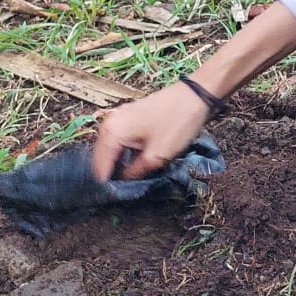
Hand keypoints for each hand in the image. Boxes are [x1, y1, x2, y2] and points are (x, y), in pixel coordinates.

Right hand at [91, 82, 211, 181]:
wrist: (196, 94)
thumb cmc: (177, 123)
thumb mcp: (156, 156)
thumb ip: (134, 174)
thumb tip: (121, 184)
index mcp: (111, 132)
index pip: (99, 169)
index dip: (108, 187)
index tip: (117, 200)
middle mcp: (108, 123)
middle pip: (101, 159)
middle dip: (111, 176)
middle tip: (125, 192)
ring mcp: (117, 118)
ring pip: (110, 150)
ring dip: (118, 165)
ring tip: (130, 181)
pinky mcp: (128, 117)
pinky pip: (119, 141)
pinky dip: (124, 154)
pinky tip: (134, 164)